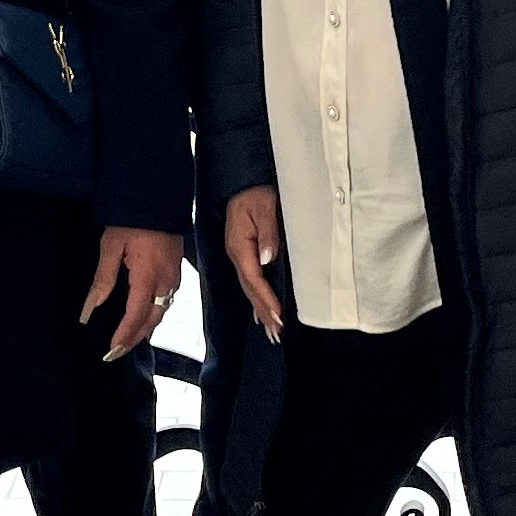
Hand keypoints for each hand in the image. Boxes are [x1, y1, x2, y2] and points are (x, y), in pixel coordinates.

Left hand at [86, 227, 190, 359]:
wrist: (158, 194)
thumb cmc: (132, 218)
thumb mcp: (110, 246)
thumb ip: (102, 280)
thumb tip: (89, 309)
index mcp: (147, 277)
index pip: (135, 317)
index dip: (124, 336)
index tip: (111, 350)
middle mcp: (165, 281)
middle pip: (152, 320)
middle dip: (135, 339)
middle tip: (116, 351)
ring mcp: (174, 275)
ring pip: (162, 311)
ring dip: (146, 327)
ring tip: (129, 338)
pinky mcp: (177, 268)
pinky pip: (168, 299)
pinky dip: (155, 312)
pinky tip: (145, 313)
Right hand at [221, 185, 286, 342]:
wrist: (244, 182)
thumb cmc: (256, 193)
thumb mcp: (265, 206)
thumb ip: (267, 232)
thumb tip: (267, 257)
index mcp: (239, 245)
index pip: (254, 278)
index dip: (266, 298)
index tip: (278, 315)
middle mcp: (237, 254)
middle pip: (250, 289)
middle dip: (264, 312)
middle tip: (277, 333)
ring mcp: (239, 255)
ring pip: (250, 288)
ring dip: (261, 310)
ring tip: (272, 330)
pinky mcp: (244, 254)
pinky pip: (251, 281)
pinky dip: (258, 299)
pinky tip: (262, 312)